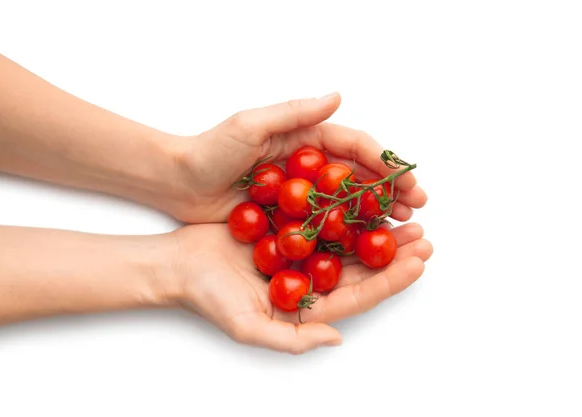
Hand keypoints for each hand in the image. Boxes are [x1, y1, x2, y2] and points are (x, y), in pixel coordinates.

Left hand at [157, 93, 426, 222]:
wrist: (178, 181)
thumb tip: (338, 96)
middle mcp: (308, 165)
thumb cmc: (210, 149)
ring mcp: (300, 193)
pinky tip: (364, 246)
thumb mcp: (250, 125)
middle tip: (417, 208)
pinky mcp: (287, 217)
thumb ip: (294, 113)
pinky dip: (346, 233)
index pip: (354, 147)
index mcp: (305, 139)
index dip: (384, 163)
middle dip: (390, 190)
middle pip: (358, 176)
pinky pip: (323, 225)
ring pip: (346, 203)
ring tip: (401, 227)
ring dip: (376, 213)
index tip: (407, 181)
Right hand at [166, 222, 432, 353]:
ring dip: (377, 228)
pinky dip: (344, 209)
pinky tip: (363, 196)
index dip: (390, 281)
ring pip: (347, 241)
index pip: (358, 296)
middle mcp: (309, 280)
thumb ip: (291, 339)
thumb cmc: (207, 297)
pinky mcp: (287, 228)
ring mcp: (300, 253)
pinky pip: (322, 218)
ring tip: (406, 215)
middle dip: (395, 253)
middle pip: (361, 267)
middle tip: (424, 236)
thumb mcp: (247, 327)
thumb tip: (336, 338)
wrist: (178, 263)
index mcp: (306, 307)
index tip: (418, 264)